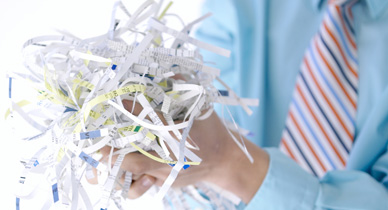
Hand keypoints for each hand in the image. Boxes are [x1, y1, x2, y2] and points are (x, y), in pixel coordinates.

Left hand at [97, 100, 269, 202]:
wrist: (225, 162)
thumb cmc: (213, 133)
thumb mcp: (204, 108)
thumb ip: (187, 90)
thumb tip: (171, 72)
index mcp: (178, 137)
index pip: (149, 119)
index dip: (130, 107)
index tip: (115, 97)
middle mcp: (169, 158)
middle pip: (132, 156)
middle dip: (110, 149)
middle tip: (93, 139)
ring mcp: (165, 172)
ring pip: (132, 174)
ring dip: (113, 166)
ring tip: (98, 155)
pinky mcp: (164, 181)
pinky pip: (139, 185)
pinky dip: (126, 180)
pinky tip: (116, 171)